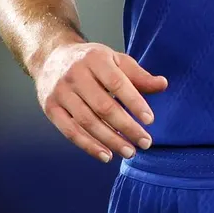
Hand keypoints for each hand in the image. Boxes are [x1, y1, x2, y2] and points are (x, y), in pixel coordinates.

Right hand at [35, 41, 167, 162]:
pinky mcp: (50, 108)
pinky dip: (89, 146)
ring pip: (87, 122)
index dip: (134, 102)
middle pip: (103, 106)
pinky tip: (107, 155)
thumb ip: (138, 75)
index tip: (150, 120)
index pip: (117, 83)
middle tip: (145, 142)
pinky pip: (70, 131)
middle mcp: (76, 75)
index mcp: (95, 59)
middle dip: (126, 127)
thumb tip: (163, 85)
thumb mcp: (115, 60)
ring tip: (130, 151)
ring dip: (110, 140)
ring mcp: (61, 92)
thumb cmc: (91, 61)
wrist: (51, 57)